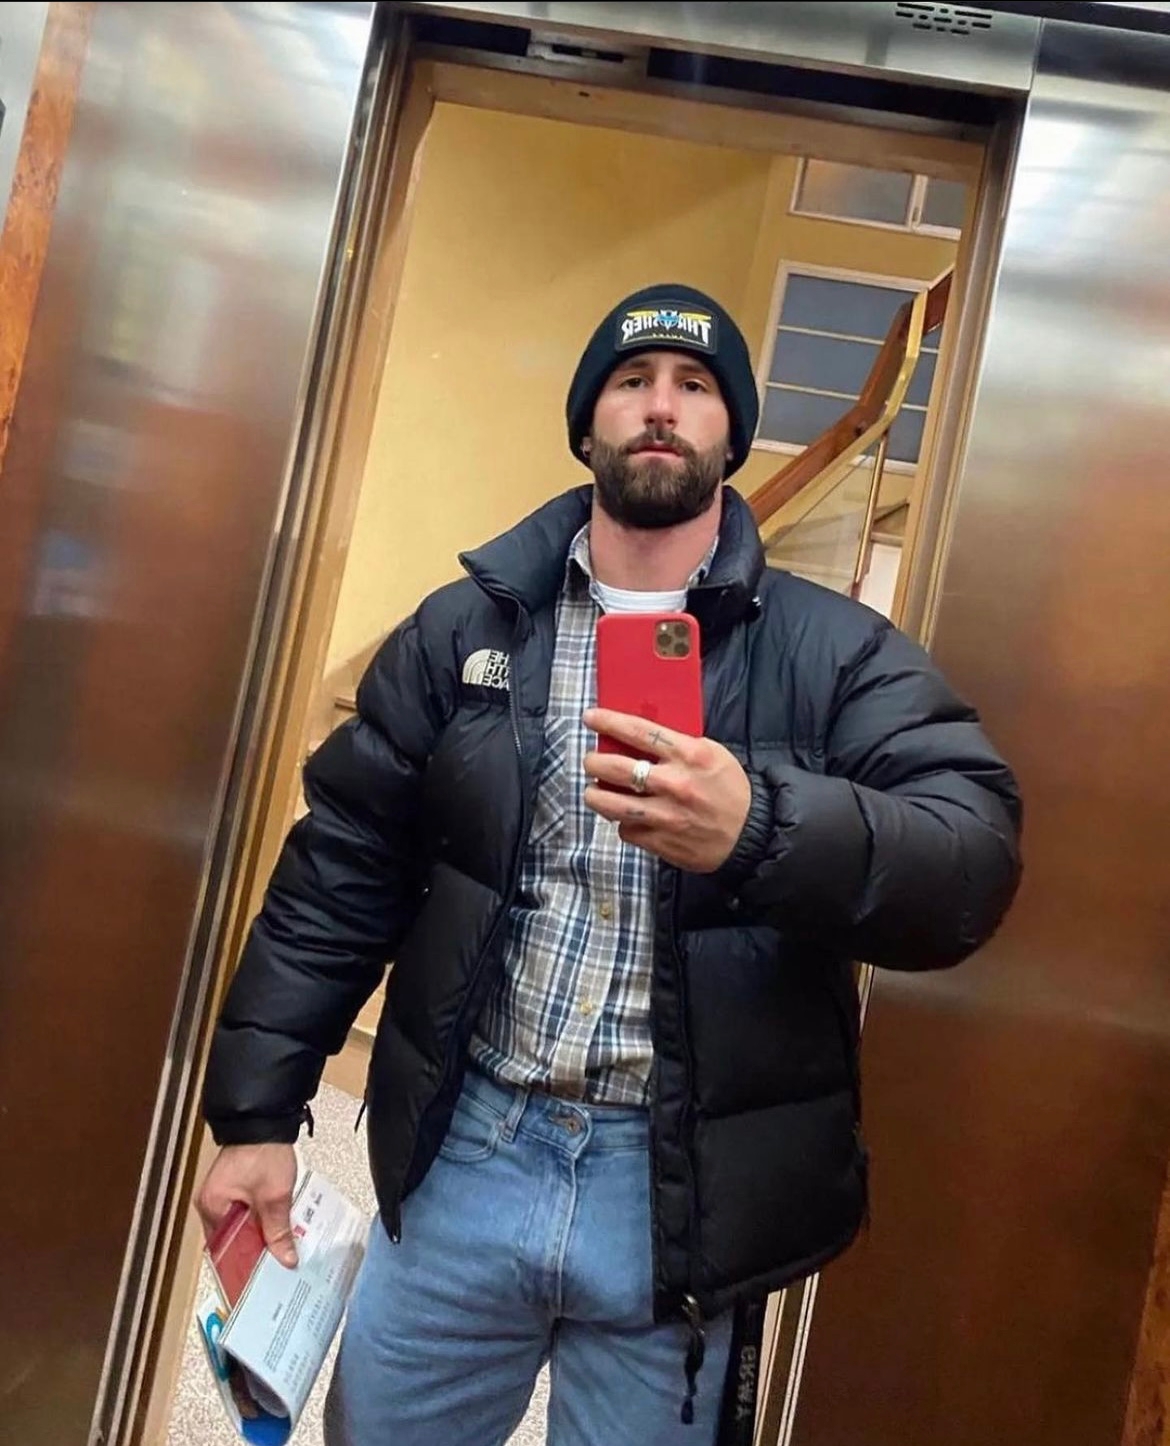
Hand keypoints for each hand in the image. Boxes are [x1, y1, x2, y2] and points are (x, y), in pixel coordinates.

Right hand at [195, 1142, 298, 1267]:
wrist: (266, 1119)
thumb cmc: (264, 1153)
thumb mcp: (275, 1196)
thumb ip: (278, 1230)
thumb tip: (285, 1260)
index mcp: (213, 1207)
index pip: (225, 1248)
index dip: (245, 1263)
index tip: (263, 1276)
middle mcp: (210, 1202)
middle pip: (233, 1238)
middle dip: (256, 1249)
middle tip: (277, 1264)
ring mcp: (221, 1193)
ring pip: (241, 1225)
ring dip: (260, 1233)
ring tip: (281, 1248)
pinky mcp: (233, 1184)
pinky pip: (245, 1211)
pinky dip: (260, 1219)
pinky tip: (278, 1225)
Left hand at [582, 707, 750, 872]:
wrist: (751, 833)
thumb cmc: (730, 789)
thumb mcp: (712, 754)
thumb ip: (678, 745)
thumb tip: (639, 737)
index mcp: (689, 754)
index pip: (639, 731)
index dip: (608, 722)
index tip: (591, 718)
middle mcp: (674, 783)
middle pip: (616, 767)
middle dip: (594, 762)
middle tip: (591, 761)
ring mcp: (665, 815)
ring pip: (611, 804)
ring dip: (595, 796)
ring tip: (594, 792)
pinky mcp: (661, 841)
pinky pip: (626, 829)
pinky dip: (623, 822)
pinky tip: (626, 817)